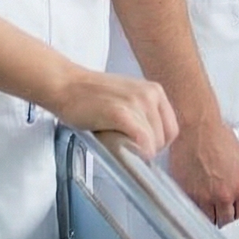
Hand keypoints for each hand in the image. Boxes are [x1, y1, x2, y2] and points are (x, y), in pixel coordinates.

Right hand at [49, 67, 177, 157]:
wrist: (67, 85)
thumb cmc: (92, 97)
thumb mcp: (128, 99)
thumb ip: (142, 115)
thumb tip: (151, 144)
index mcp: (155, 91)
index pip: (171, 129)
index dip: (158, 144)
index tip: (142, 149)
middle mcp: (151, 94)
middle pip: (165, 137)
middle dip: (148, 150)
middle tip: (127, 150)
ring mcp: (137, 102)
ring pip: (154, 142)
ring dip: (139, 153)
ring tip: (119, 146)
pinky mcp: (121, 113)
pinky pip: (142, 139)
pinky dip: (137, 151)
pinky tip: (124, 151)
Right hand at [169, 115, 238, 224]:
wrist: (197, 129)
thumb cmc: (219, 138)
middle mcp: (223, 196)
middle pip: (227, 223)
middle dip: (227, 221)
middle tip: (224, 217)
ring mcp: (204, 198)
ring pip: (209, 221)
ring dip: (211, 219)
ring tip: (211, 212)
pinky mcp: (187, 195)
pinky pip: (193, 212)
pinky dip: (197, 212)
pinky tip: (198, 206)